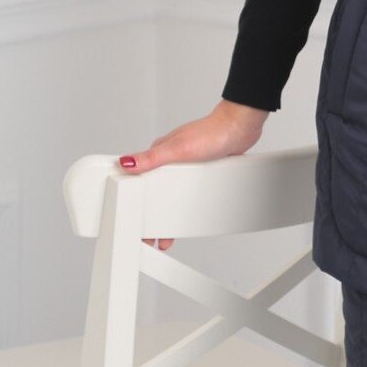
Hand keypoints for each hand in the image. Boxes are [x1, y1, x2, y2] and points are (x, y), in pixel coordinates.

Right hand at [118, 99, 270, 249]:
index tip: (134, 220)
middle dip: (153, 216)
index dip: (136, 201)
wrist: (239, 128)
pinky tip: (188, 212)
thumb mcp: (178, 148)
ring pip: (174, 194)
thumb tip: (126, 162)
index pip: (141, 180)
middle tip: (152, 237)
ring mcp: (187, 165)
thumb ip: (152, 157)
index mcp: (160, 154)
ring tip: (168, 236)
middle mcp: (171, 159)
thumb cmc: (212, 132)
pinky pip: (190, 190)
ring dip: (170, 213)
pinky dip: (186, 204)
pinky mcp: (202, 169)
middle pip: (158, 192)